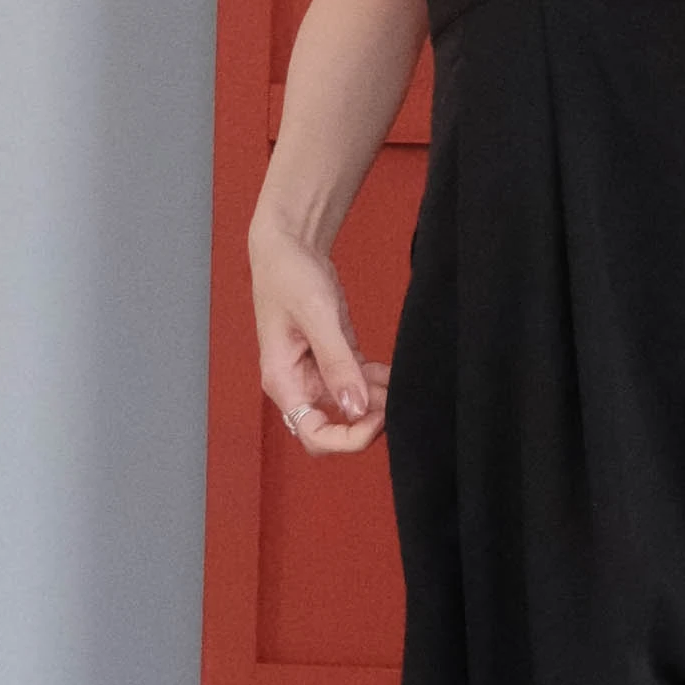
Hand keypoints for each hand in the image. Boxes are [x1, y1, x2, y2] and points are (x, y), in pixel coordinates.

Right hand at [252, 222, 389, 456]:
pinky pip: (358, 382)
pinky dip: (378, 382)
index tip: (378, 418)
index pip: (314, 435)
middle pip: (335, 427)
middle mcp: (298, 384)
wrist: (288, 245)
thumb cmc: (289, 275)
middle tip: (396, 398)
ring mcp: (316, 372)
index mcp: (283, 381)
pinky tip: (395, 372)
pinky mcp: (333, 357)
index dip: (348, 438)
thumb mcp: (317, 316)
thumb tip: (355, 409)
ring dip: (377, 401)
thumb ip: (337, 364)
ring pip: (351, 407)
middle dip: (367, 421)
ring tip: (402, 383)